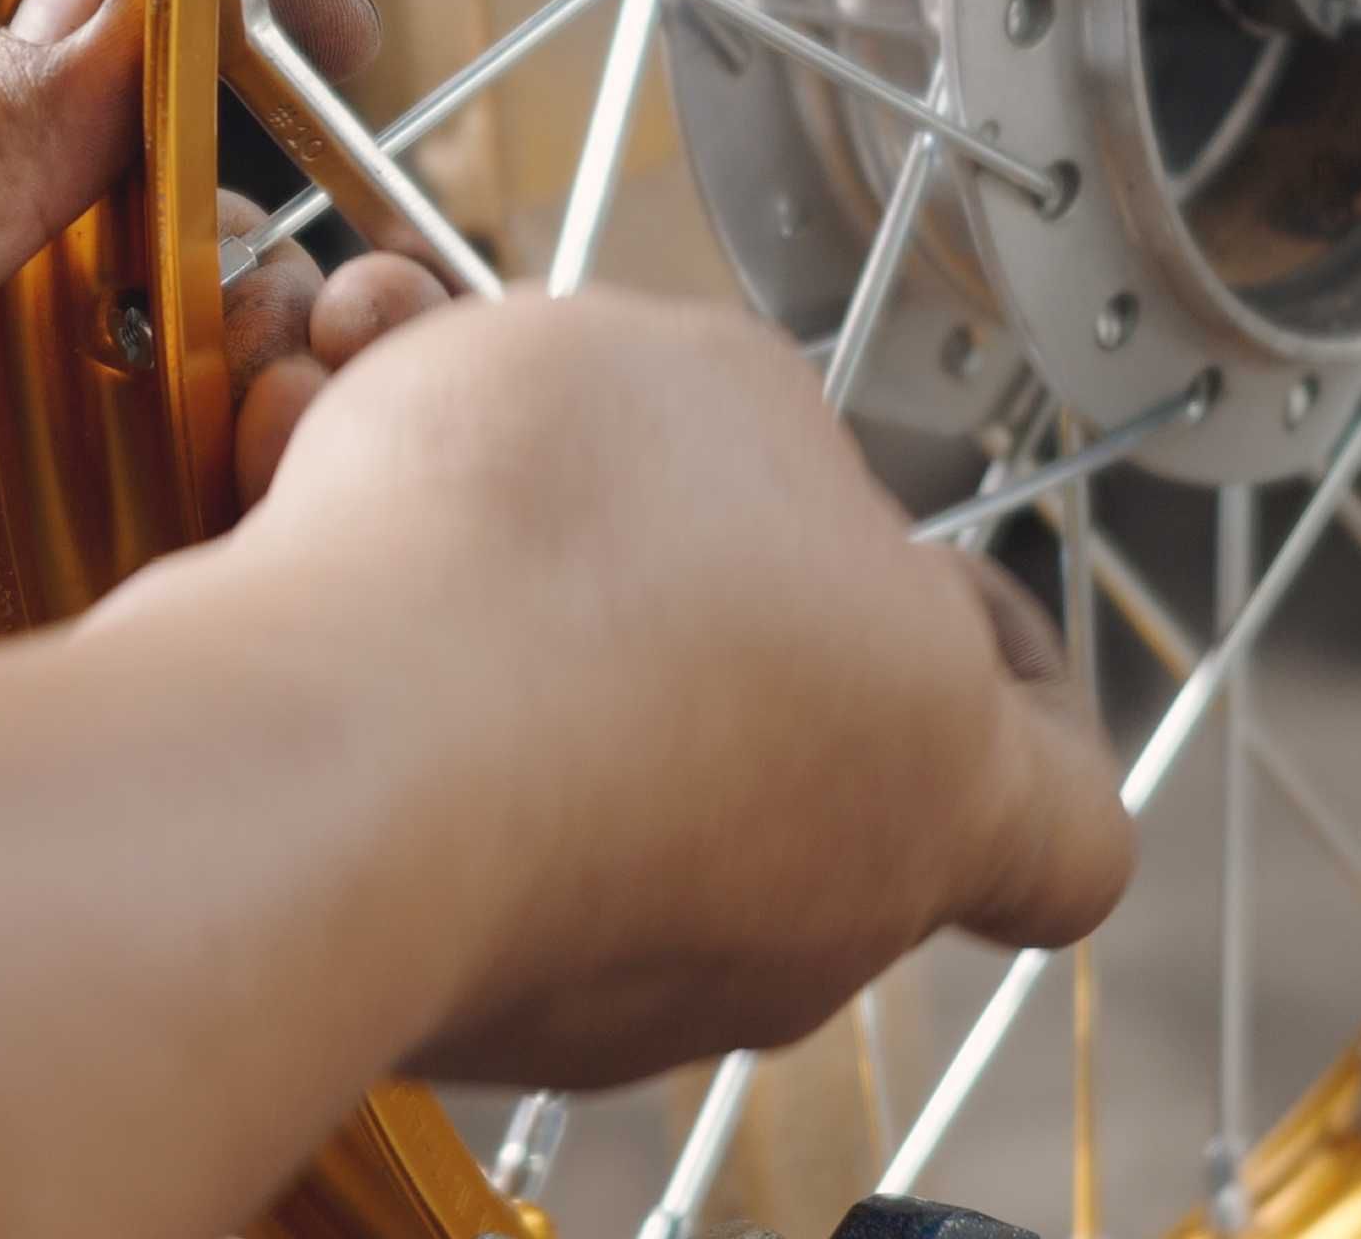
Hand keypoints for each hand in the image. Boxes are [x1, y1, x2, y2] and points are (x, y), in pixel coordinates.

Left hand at [0, 0, 382, 712]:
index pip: (68, 36)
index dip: (212, 20)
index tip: (337, 28)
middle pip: (166, 240)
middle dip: (280, 264)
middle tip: (346, 320)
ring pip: (172, 404)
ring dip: (266, 411)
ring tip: (307, 443)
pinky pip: (131, 557)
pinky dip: (216, 551)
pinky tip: (269, 561)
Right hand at [132, 289, 1132, 1084]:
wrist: (318, 742)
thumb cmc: (555, 566)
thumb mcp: (711, 378)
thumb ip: (754, 433)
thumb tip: (719, 475)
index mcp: (938, 775)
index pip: (1068, 822)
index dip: (1006, 695)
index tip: (930, 591)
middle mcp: (795, 919)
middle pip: (773, 746)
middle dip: (652, 576)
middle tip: (557, 455)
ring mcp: (607, 979)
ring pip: (559, 753)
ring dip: (477, 589)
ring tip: (372, 432)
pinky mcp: (433, 981)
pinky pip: (415, 792)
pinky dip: (364, 665)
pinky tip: (292, 530)